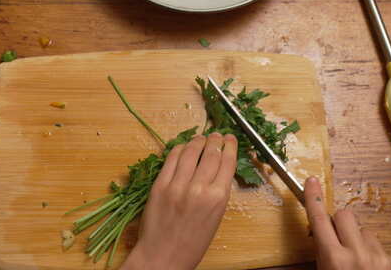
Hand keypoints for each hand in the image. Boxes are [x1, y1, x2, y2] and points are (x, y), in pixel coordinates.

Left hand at [121, 133, 237, 269]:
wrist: (163, 256)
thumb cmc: (192, 243)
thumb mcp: (215, 218)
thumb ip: (217, 193)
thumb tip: (217, 169)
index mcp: (217, 198)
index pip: (227, 162)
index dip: (230, 146)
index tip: (230, 139)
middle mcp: (199, 188)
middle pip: (210, 154)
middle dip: (215, 140)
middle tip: (217, 134)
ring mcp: (177, 185)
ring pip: (191, 152)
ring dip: (198, 141)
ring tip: (201, 137)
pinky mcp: (159, 185)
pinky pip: (171, 160)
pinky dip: (179, 149)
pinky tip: (183, 147)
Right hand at [304, 177, 390, 269]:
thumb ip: (322, 252)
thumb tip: (321, 232)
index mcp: (334, 258)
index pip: (319, 219)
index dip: (313, 198)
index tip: (312, 182)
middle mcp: (357, 254)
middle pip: (345, 215)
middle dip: (339, 222)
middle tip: (337, 238)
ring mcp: (378, 257)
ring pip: (364, 231)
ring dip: (358, 241)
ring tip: (357, 261)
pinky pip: (379, 247)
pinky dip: (373, 255)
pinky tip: (370, 268)